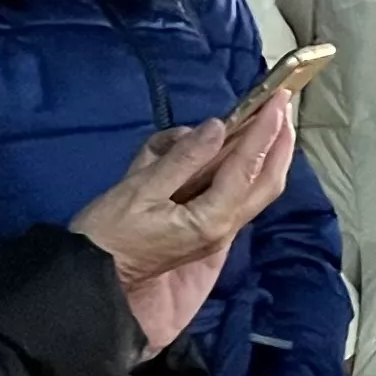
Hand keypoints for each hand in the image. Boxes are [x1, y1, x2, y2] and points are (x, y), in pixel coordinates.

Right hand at [72, 97, 299, 357]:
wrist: (93, 275)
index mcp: (211, 219)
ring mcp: (218, 231)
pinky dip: (242, 168)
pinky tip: (232, 146)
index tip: (276, 100)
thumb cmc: (109, 232)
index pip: (248, 168)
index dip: (264, 131)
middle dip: (281, 143)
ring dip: (267, 154)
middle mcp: (224, 227)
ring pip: (256, 189)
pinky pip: (236, 194)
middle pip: (268, 182)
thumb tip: (216, 127)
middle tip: (283, 105)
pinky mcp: (207, 229)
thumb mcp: (139, 189)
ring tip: (266, 119)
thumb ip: (181, 159)